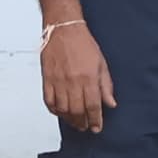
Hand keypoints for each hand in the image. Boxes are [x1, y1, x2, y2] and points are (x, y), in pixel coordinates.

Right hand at [40, 18, 114, 133]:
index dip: (95, 120)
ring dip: (69, 119)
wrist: (64, 29)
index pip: (93, 106)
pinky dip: (54, 110)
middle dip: (82, 123)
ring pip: (62, 109)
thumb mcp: (101, 63)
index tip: (96, 127)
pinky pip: (49, 101)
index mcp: (88, 78)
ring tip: (75, 122)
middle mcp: (73, 82)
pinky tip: (60, 112)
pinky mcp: (47, 79)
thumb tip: (110, 103)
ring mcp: (58, 81)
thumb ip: (106, 85)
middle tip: (85, 127)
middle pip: (77, 111)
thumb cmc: (82, 43)